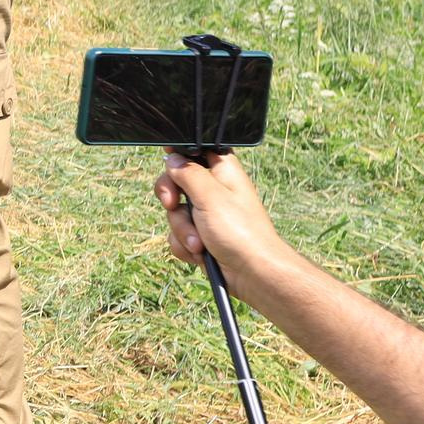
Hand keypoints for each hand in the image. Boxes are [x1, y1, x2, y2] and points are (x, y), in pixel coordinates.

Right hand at [154, 150, 298, 293]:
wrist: (252, 273)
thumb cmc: (240, 232)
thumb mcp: (209, 195)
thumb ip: (187, 172)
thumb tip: (172, 158)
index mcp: (222, 171)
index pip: (196, 150)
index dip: (179, 155)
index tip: (170, 167)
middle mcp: (213, 190)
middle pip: (176, 182)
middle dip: (172, 199)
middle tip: (173, 204)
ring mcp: (206, 214)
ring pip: (175, 212)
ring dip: (182, 229)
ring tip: (199, 242)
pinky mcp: (201, 235)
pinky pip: (178, 234)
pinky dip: (184, 244)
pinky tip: (200, 252)